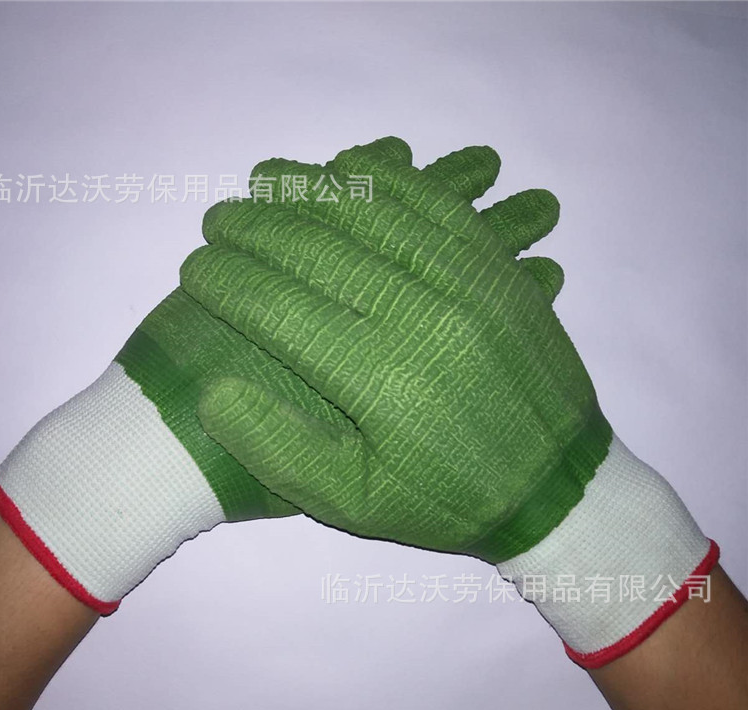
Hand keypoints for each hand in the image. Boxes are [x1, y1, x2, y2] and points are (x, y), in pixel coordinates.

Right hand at [0, 138, 556, 613]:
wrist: (555, 488)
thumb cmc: (446, 499)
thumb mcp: (354, 505)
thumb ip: (278, 451)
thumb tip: (212, 393)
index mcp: (378, 383)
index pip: (280, 310)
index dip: (228, 283)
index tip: (194, 267)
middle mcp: (422, 320)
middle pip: (322, 251)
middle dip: (257, 228)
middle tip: (219, 218)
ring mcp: (468, 286)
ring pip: (377, 213)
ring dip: (313, 188)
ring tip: (267, 179)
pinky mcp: (497, 270)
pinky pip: (438, 207)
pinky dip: (392, 179)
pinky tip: (355, 165)